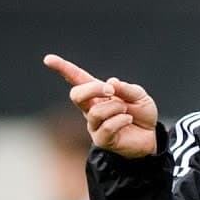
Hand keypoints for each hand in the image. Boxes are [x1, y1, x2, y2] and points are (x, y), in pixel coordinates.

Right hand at [43, 53, 158, 157]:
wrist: (150, 135)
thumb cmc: (141, 112)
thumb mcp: (138, 95)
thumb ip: (125, 88)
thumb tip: (110, 83)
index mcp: (97, 93)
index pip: (76, 78)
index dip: (62, 68)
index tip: (48, 59)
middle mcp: (91, 108)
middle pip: (77, 95)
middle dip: (93, 89)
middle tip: (111, 91)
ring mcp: (94, 125)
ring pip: (96, 112)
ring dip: (115, 107)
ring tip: (126, 110)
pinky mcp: (102, 139)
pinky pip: (108, 127)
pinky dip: (121, 120)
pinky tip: (128, 120)